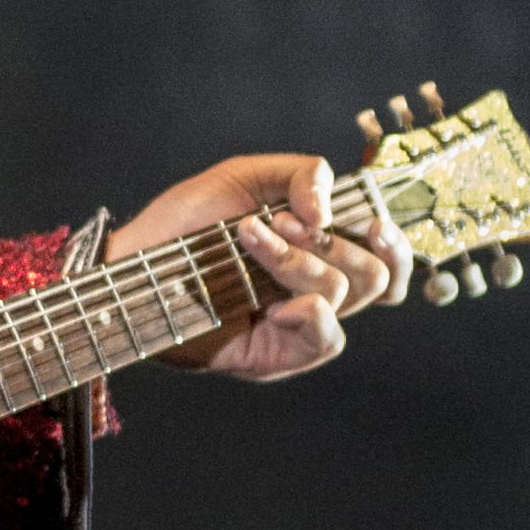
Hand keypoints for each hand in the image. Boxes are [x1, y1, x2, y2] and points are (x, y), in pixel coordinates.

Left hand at [106, 153, 412, 380]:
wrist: (135, 260)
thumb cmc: (185, 220)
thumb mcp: (244, 177)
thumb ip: (301, 174)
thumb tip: (330, 211)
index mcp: (317, 248)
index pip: (386, 258)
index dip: (394, 242)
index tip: (373, 222)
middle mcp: (314, 287)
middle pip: (378, 276)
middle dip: (336, 242)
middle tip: (281, 222)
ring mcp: (296, 323)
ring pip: (346, 294)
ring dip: (299, 260)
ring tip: (248, 239)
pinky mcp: (277, 355)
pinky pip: (327, 340)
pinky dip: (309, 312)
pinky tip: (274, 302)